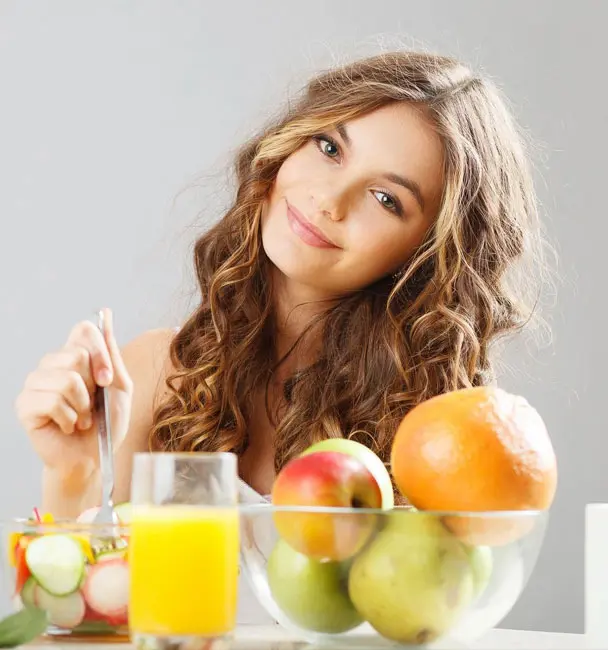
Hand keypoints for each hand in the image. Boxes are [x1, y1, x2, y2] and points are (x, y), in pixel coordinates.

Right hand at [15, 308, 133, 471]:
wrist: (94, 457)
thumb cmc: (107, 423)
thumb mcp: (120, 386)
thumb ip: (111, 352)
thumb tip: (105, 313)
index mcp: (75, 356)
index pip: (83, 330)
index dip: (100, 352)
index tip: (108, 378)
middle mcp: (52, 365)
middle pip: (76, 354)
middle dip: (94, 386)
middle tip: (93, 405)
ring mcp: (35, 384)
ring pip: (65, 379)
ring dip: (82, 406)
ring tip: (81, 418)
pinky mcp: (25, 405)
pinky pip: (52, 401)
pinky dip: (69, 418)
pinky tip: (67, 426)